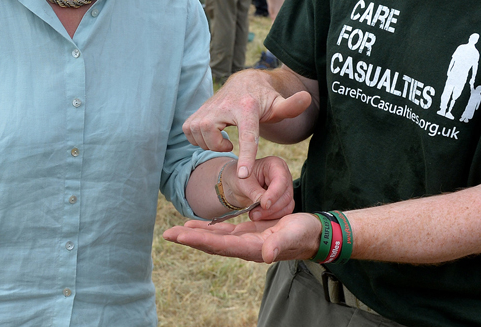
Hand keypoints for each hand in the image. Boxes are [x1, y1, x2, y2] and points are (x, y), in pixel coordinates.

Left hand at [164, 213, 320, 262]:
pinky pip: (223, 232)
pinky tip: (195, 227)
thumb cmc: (305, 233)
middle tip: (168, 234)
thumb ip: (280, 243)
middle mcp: (245, 247)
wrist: (312, 234)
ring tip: (175, 231)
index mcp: (254, 248)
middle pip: (212, 243)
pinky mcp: (247, 234)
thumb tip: (267, 254)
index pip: (222, 245)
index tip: (181, 236)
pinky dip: (208, 229)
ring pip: (215, 238)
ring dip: (195, 235)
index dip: (201, 240)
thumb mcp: (295, 234)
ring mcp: (245, 241)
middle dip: (190, 239)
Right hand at [183, 70, 310, 178]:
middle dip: (218, 147)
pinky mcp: (197, 110)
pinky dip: (198, 139)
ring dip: (209, 144)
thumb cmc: (264, 99)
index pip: (246, 136)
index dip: (245, 156)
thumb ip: (292, 106)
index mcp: (247, 108)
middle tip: (230, 143)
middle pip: (213, 139)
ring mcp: (207, 107)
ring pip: (198, 136)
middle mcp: (224, 105)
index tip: (243, 176)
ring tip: (223, 139)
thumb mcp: (279, 104)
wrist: (243, 83)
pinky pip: (189, 132)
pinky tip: (211, 135)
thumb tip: (306, 98)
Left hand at [223, 156, 294, 220]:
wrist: (238, 184)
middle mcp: (284, 175)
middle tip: (254, 214)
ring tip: (254, 216)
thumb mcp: (243, 182)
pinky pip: (284, 211)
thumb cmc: (240, 177)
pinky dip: (273, 217)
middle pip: (286, 194)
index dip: (274, 194)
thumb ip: (254, 192)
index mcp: (275, 165)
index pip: (281, 180)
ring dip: (271, 214)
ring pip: (287, 205)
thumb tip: (265, 204)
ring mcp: (286, 188)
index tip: (264, 204)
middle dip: (271, 207)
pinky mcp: (285, 200)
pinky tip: (260, 217)